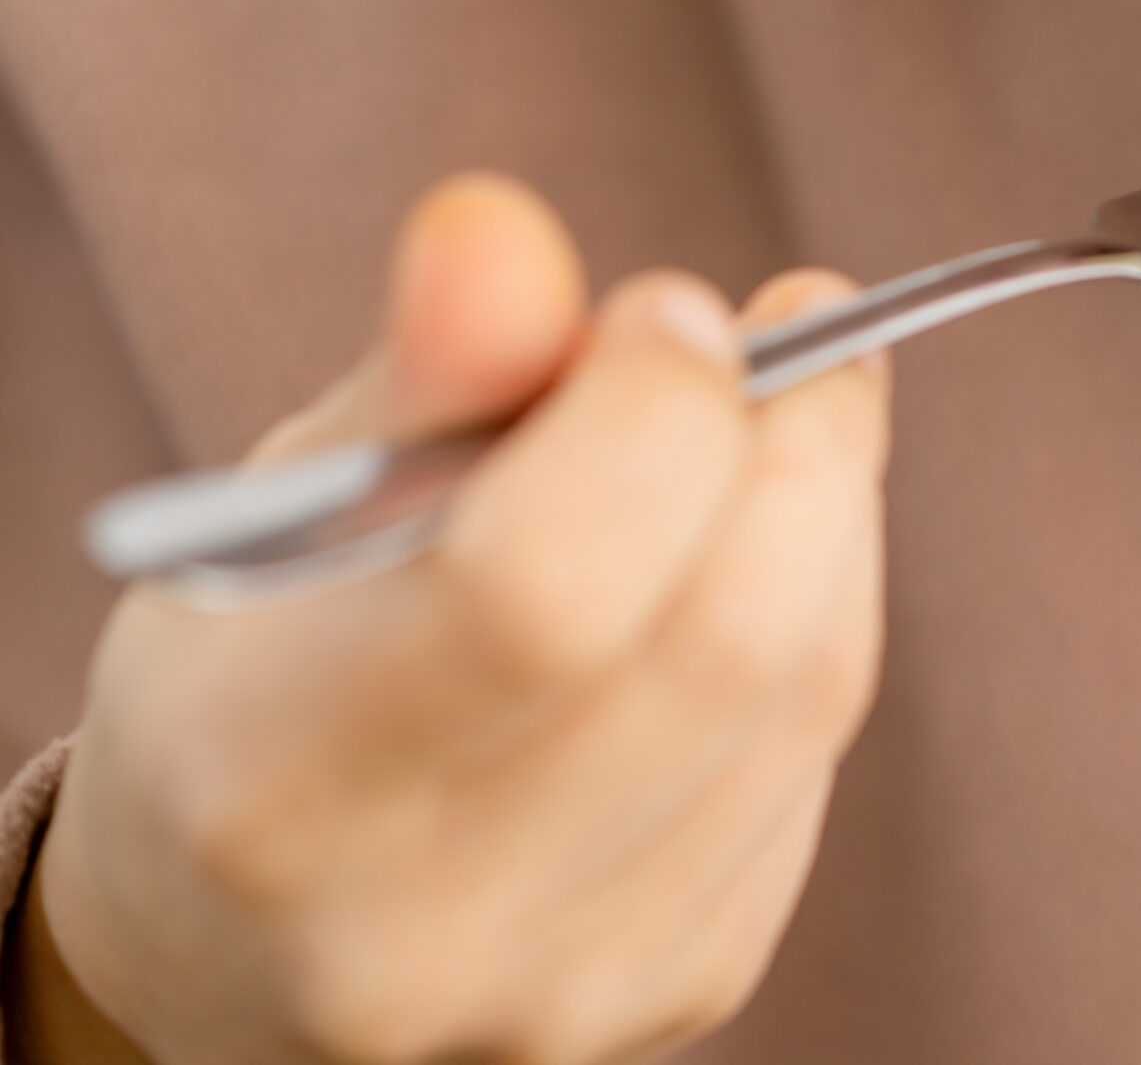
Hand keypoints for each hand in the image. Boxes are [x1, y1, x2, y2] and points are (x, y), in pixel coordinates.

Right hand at [27, 174, 887, 1064]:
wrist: (245, 943)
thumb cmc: (265, 678)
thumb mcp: (291, 508)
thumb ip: (418, 377)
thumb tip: (500, 230)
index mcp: (276, 780)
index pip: (545, 586)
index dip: (653, 411)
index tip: (668, 307)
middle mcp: (430, 920)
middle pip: (727, 638)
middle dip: (789, 437)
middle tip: (764, 338)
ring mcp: (579, 977)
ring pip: (813, 685)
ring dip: (826, 506)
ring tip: (768, 419)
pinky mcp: (693, 979)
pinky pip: (823, 751)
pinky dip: (821, 610)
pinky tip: (757, 554)